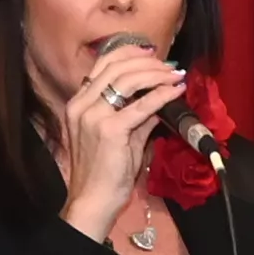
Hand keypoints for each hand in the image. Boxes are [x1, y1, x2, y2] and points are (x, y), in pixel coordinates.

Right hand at [49, 41, 187, 231]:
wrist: (93, 201)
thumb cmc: (105, 173)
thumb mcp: (120, 137)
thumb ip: (136, 116)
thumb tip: (158, 98)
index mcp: (78, 103)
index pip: (102, 65)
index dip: (129, 53)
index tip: (152, 54)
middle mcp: (82, 104)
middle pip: (116, 67)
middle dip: (147, 62)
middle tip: (169, 66)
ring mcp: (94, 116)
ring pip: (128, 80)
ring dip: (156, 74)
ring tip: (174, 75)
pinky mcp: (110, 130)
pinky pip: (142, 105)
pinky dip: (162, 95)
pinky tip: (175, 91)